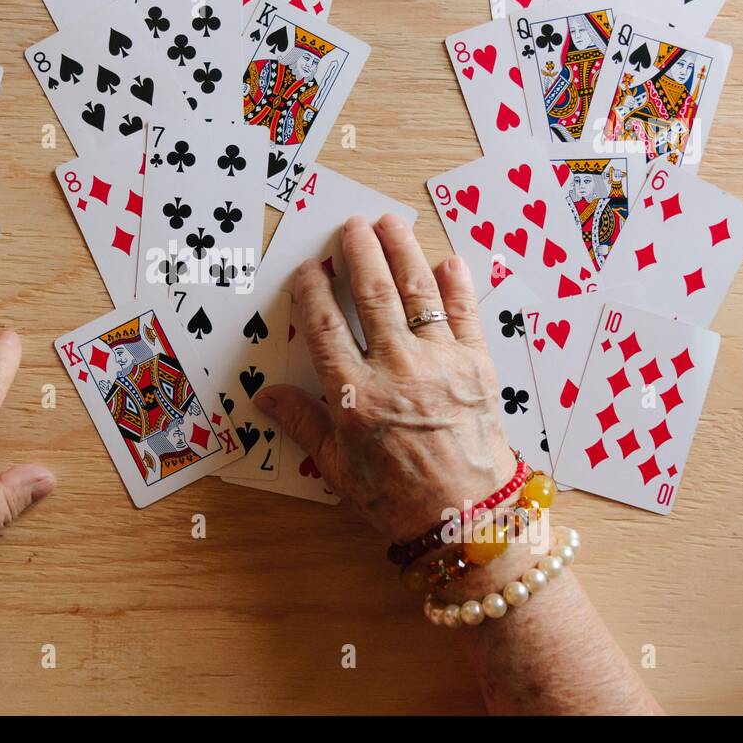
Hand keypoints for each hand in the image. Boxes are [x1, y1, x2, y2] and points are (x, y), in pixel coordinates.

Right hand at [254, 214, 515, 543]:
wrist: (467, 520)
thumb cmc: (398, 500)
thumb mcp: (338, 468)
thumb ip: (303, 424)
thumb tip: (264, 396)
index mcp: (356, 396)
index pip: (326, 328)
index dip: (313, 292)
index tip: (308, 269)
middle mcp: (397, 370)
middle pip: (374, 296)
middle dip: (360, 254)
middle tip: (350, 225)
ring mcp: (441, 364)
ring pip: (418, 294)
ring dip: (402, 253)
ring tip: (389, 223)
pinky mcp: (477, 367)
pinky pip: (466, 315)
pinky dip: (458, 285)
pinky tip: (448, 260)